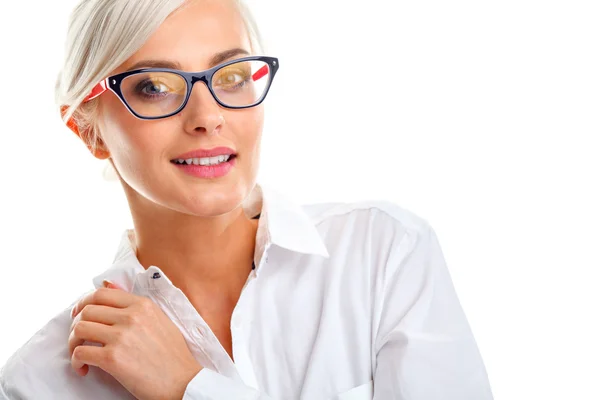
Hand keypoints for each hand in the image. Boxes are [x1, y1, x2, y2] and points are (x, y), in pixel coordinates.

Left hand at [69, 280, 202, 399]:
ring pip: (80, 329)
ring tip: (80, 353)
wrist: (183, 382)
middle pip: (87, 310)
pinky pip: (81, 353)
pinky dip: (76, 362)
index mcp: (143, 305)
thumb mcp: (159, 320)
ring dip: (74, 342)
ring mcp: (121, 336)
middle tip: (79, 337)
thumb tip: (109, 286)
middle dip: (76, 324)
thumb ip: (134, 304)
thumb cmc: (174, 355)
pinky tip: (83, 368)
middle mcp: (131, 316)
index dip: (84, 302)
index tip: (79, 313)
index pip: (102, 293)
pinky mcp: (113, 358)